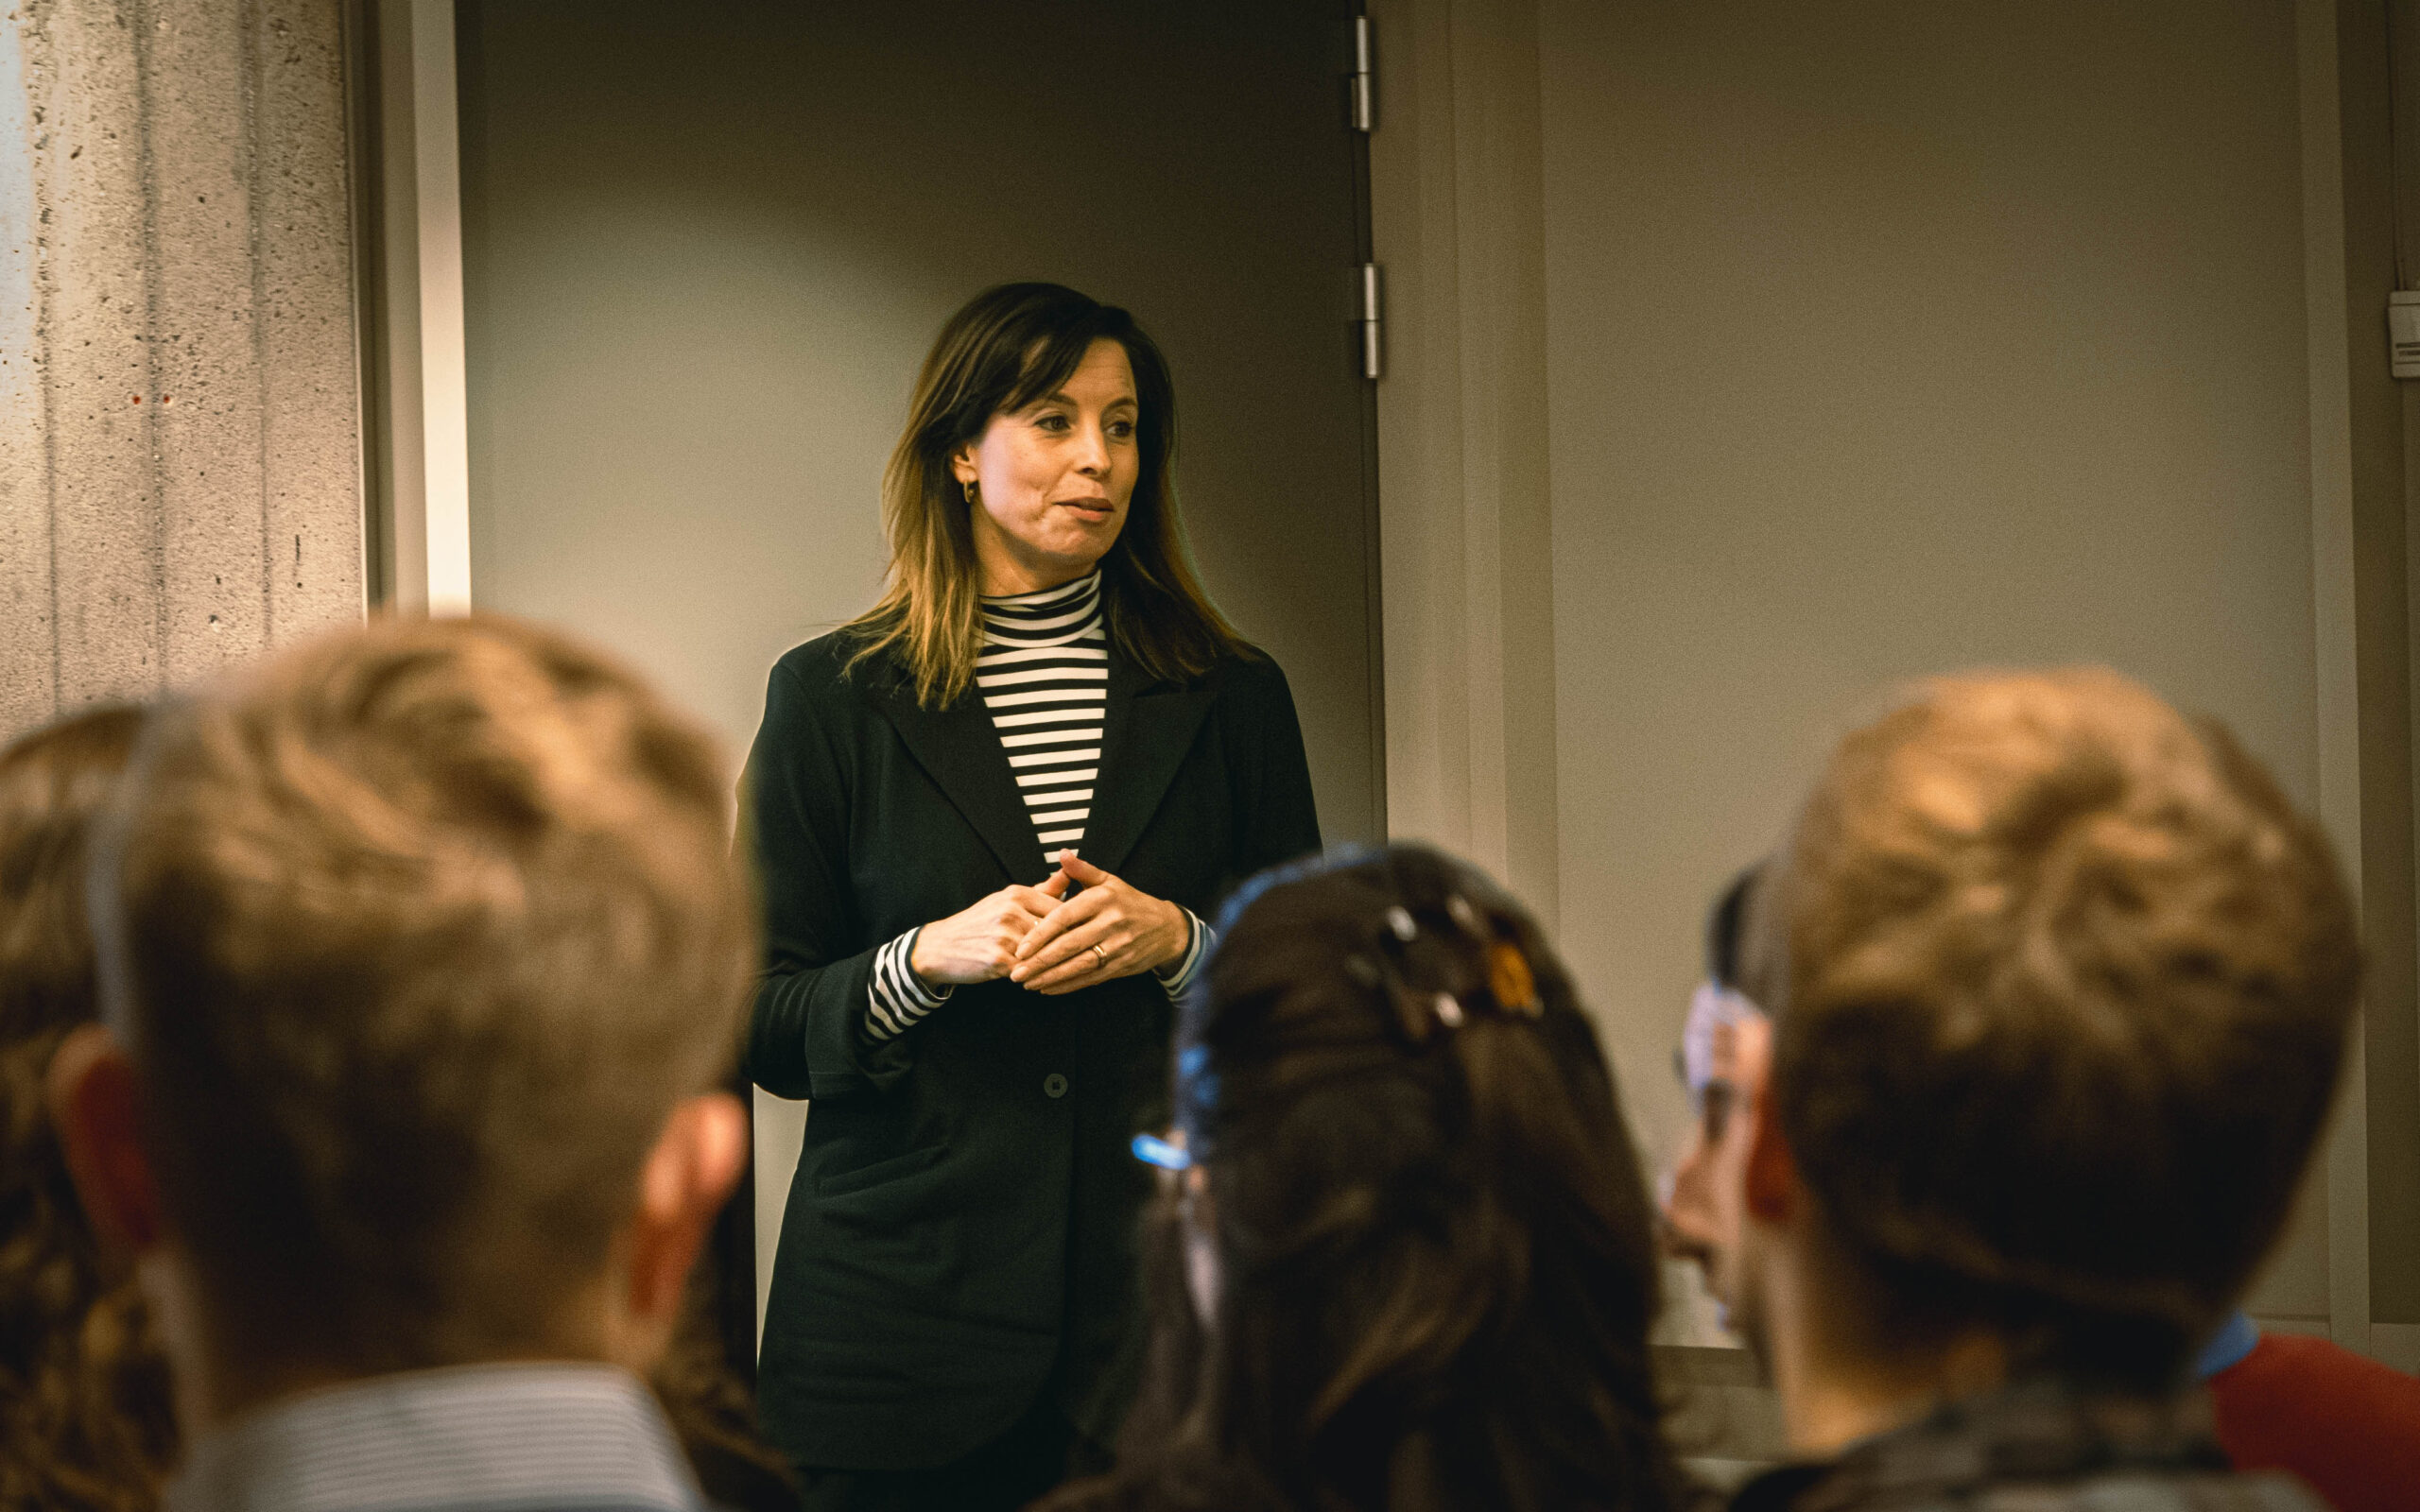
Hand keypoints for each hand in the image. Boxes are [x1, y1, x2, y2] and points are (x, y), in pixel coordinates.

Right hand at [909, 873, 1070, 985]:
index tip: (1085, 935)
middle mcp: (1011, 911)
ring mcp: (1005, 935)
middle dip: (1070, 944)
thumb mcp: (1006, 900)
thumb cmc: (979, 923)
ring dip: (1054, 962)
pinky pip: (1030, 970)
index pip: (1062, 908)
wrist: (940, 947)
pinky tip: (1041, 978)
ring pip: (1045, 952)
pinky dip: (1038, 975)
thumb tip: (1068, 874)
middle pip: (1057, 931)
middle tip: (1083, 954)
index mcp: (1016, 894)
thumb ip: (1041, 890)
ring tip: (1063, 968)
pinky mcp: (999, 959)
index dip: (1077, 924)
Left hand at [1010, 851, 1189, 994]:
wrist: (1166, 928)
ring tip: (1027, 982)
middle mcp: (1110, 923)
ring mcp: (1117, 946)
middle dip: (1040, 960)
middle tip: (1016, 971)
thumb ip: (1082, 870)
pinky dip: (1068, 985)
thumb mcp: (1109, 881)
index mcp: (1102, 899)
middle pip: (1069, 945)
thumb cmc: (1130, 902)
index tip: (1021, 947)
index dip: (1041, 933)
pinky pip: (1090, 977)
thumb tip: (1062, 854)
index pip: (1065, 917)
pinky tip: (1048, 988)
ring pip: (1078, 965)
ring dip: (1051, 977)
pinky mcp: (1121, 965)